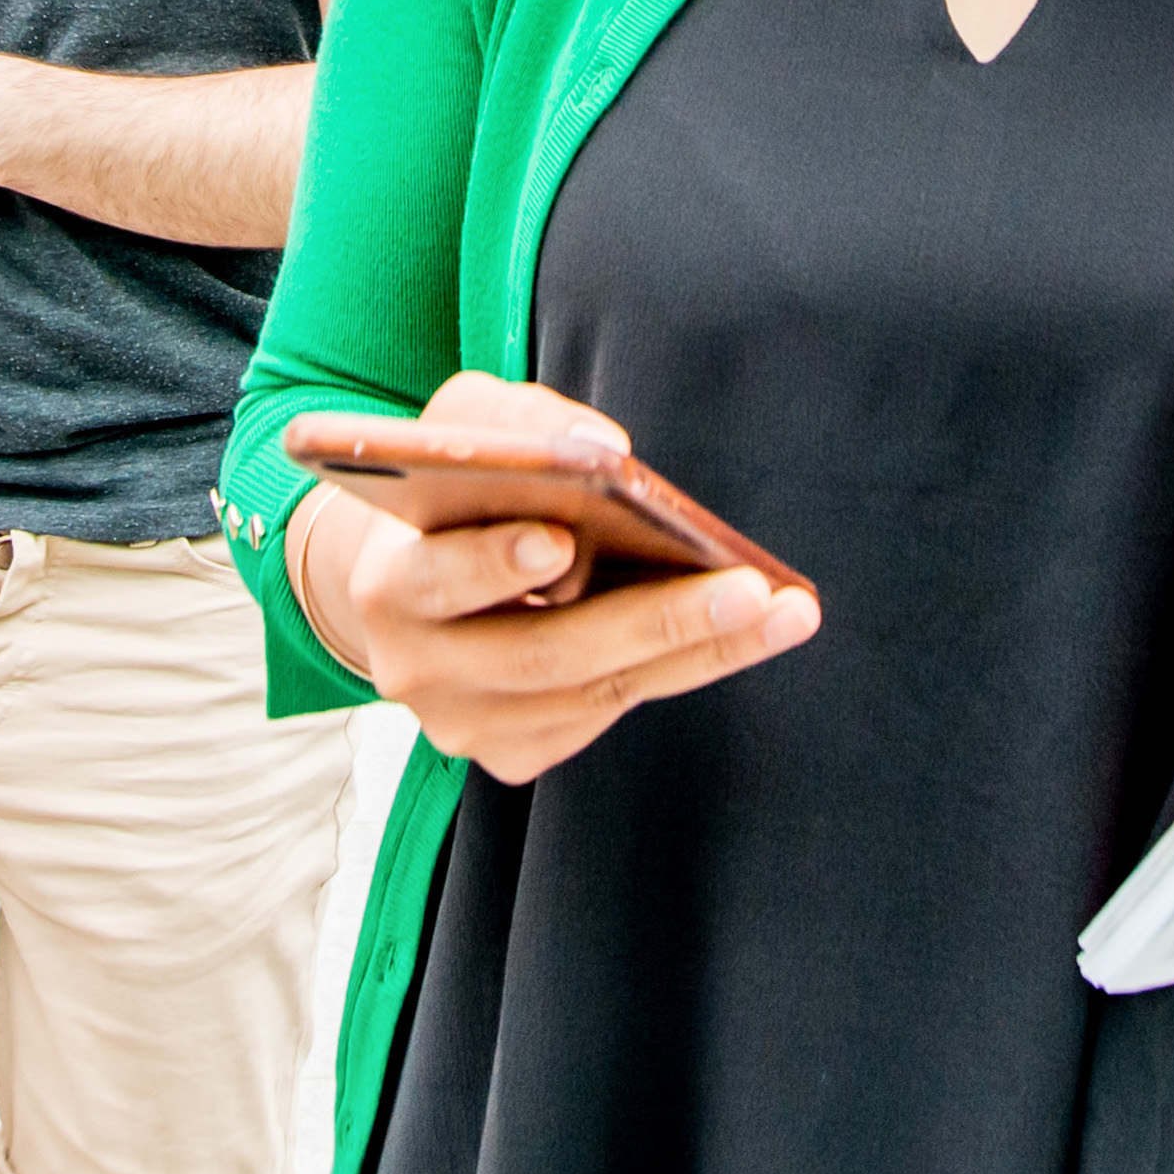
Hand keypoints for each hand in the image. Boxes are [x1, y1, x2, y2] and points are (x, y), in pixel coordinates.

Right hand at [286, 375, 820, 783]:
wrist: (409, 576)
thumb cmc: (456, 482)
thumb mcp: (467, 422)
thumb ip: (520, 419)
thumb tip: (609, 452)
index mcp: (388, 582)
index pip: (435, 578)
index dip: (493, 562)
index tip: (560, 541)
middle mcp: (417, 671)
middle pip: (545, 655)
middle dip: (656, 621)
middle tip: (750, 589)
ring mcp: (464, 725)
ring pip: (594, 694)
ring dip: (699, 652)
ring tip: (785, 611)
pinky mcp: (510, 754)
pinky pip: (604, 714)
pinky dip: (675, 671)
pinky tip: (739, 636)